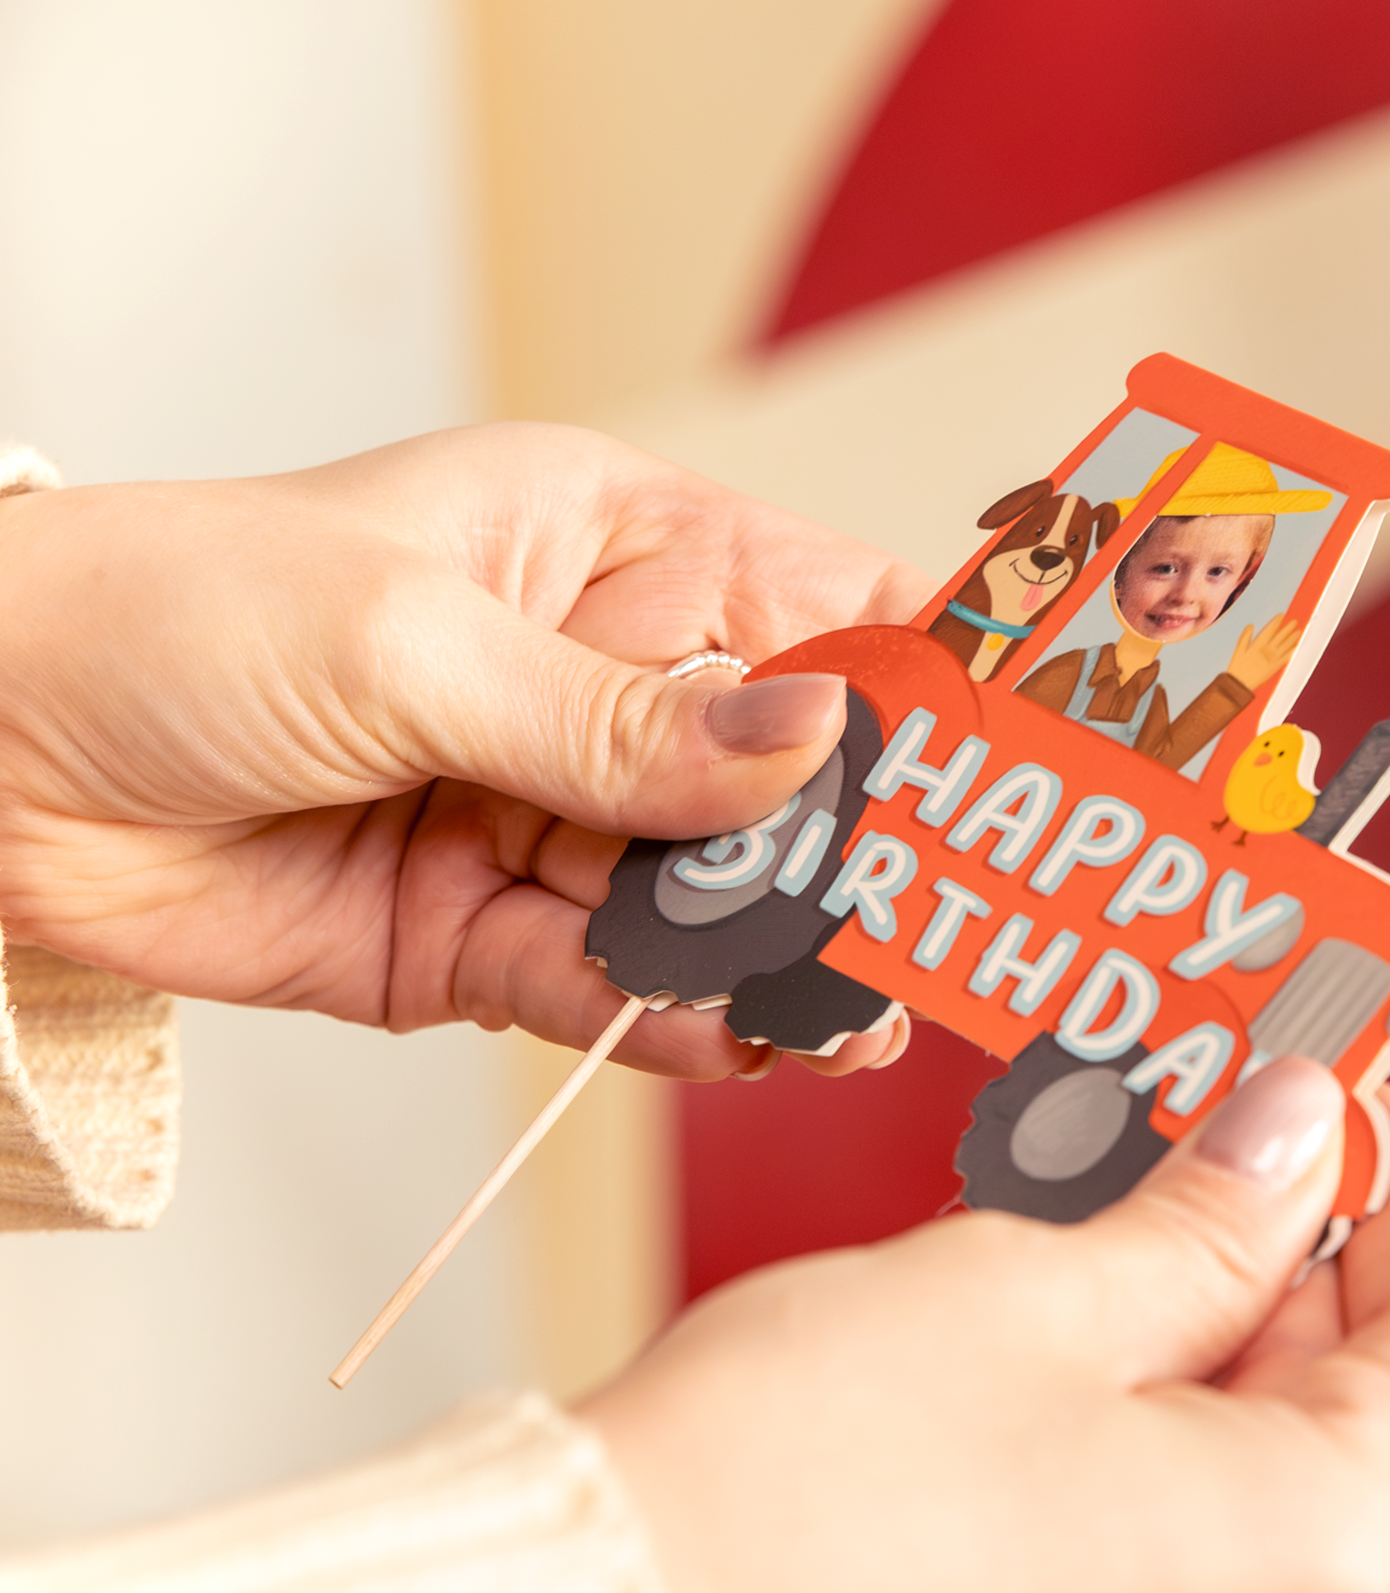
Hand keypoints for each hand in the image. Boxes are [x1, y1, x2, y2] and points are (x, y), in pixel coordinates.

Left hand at [0, 426, 935, 1076]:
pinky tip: (737, 1039)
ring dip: (781, 956)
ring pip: (711, 901)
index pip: (819, 611)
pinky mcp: (492, 938)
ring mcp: (553, 821)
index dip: (918, 685)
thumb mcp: (414, 643)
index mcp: (610, 553)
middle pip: (785, 782)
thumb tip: (811, 745)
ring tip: (857, 1008)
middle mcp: (601, 689)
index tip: (1012, 760)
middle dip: (859, 852)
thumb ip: (619, 722)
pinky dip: (673, 1020)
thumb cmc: (175, 617)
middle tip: (944, 920)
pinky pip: (614, 987)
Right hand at [582, 1068, 1389, 1592]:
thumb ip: (1209, 1218)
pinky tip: (1066, 1376)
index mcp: (1323, 1576)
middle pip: (1365, 1440)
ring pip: (1267, 1520)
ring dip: (1217, 1367)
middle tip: (1218, 1141)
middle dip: (1300, 1273)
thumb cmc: (787, 1492)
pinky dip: (1157, 1476)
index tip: (1357, 1104)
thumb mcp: (1030, 1290)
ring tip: (1120, 1238)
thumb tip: (1298, 1138)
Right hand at [1225, 612, 1305, 692]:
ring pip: (1285, 646)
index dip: (1276, 622)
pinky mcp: (1275, 668)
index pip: (1269, 630)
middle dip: (1288, 628)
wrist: (1240, 685)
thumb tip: (1251, 625)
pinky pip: (1286, 658)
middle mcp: (1267, 650)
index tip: (1282, 615)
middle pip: (1280, 636)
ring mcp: (1272, 659)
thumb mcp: (1238, 651)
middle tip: (1295, 621)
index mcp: (1257, 645)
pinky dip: (1292, 652)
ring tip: (1299, 631)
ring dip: (1293, 638)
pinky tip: (1297, 647)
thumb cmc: (1237, 669)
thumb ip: (1245, 637)